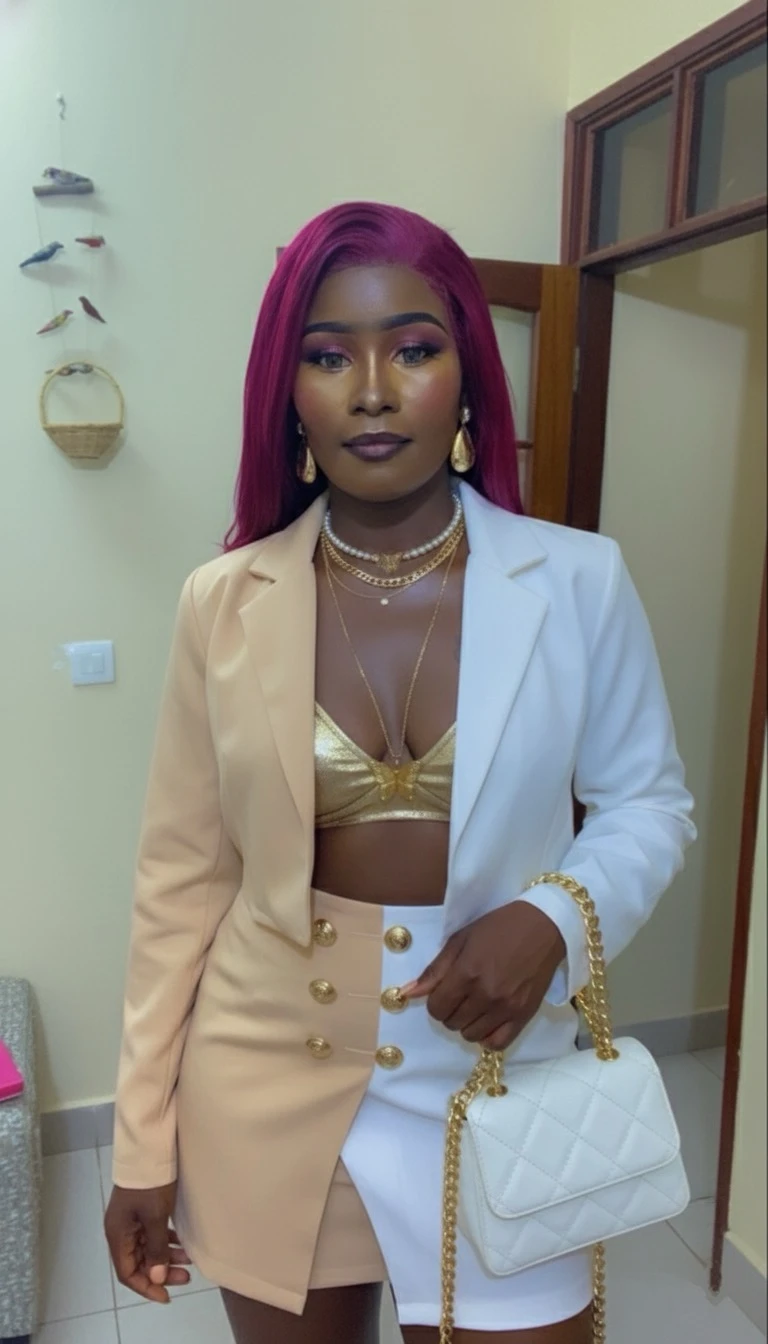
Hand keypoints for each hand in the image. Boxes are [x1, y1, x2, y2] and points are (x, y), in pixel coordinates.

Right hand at [104, 1182, 191, 1303]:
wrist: (149, 1148)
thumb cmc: (150, 1184)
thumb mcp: (155, 1216)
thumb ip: (156, 1249)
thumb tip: (157, 1277)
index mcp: (117, 1235)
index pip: (127, 1273)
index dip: (146, 1287)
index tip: (167, 1295)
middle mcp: (120, 1230)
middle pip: (138, 1262)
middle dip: (161, 1273)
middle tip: (186, 1277)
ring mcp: (130, 1220)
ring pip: (148, 1248)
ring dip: (166, 1257)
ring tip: (189, 1261)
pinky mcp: (141, 1210)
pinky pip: (152, 1234)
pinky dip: (166, 1242)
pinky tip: (182, 1245)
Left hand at [403, 901, 565, 1050]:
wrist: (543, 927)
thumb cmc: (499, 927)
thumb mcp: (461, 939)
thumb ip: (435, 970)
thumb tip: (408, 993)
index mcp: (467, 973)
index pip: (436, 1008)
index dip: (435, 1001)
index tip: (444, 990)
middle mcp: (486, 995)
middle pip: (452, 1023)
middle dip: (450, 1010)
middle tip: (461, 994)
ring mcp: (506, 1008)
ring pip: (471, 1036)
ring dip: (467, 1023)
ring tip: (476, 1005)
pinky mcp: (524, 1016)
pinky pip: (498, 1044)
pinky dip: (487, 1037)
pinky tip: (488, 1021)